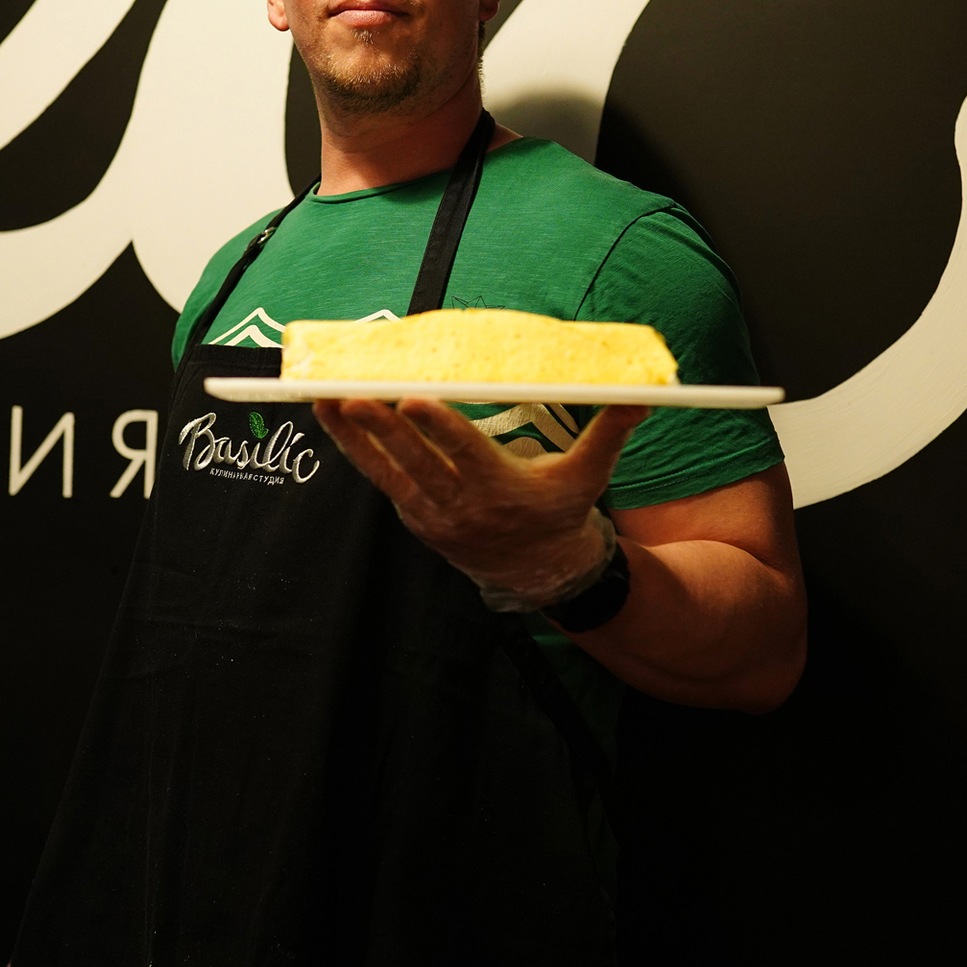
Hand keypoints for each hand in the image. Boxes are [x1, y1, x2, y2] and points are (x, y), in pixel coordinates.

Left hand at [311, 398, 648, 604]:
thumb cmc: (562, 513)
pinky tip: (333, 416)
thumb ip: (609, 433)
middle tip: (355, 393)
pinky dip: (356, 449)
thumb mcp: (589, 477)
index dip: (439, 429)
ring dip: (353, 436)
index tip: (414, 401)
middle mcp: (461, 506)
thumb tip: (641, 395)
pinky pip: (380, 478)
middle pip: (415, 462)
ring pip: (386, 471)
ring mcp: (432, 514)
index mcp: (502, 492)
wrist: (539, 572)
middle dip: (382, 428)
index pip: (466, 455)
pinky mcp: (414, 515)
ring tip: (325, 398)